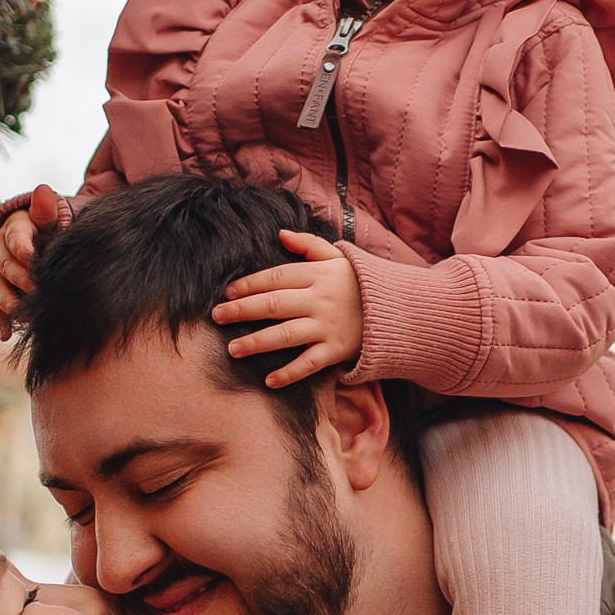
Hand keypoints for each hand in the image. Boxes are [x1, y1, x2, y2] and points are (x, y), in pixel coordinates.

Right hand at [0, 185, 72, 336]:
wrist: (49, 244)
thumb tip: (44, 191)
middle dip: (19, 278)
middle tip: (35, 290)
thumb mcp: (53, 217)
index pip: (14, 236)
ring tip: (20, 312)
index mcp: (14, 227)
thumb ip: (47, 209)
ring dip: (7, 301)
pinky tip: (5, 333)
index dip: (21, 247)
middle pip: (5, 265)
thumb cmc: (55, 229)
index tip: (31, 257)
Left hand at [212, 229, 365, 386]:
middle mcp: (319, 300)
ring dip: (257, 343)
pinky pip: (310, 363)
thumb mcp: (338, 256)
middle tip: (217, 317)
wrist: (398, 309)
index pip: (276, 277)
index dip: (250, 284)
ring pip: (286, 335)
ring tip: (233, 349)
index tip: (228, 292)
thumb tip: (280, 234)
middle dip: (242, 311)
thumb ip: (309, 244)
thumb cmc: (360, 282)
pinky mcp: (337, 350)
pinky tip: (269, 381)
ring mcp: (328, 327)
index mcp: (318, 275)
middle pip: (274, 304)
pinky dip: (290, 373)